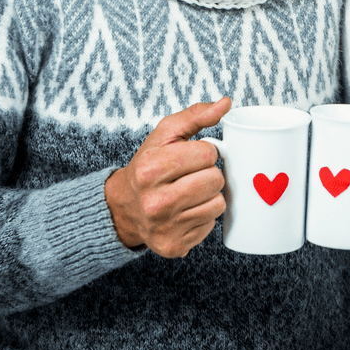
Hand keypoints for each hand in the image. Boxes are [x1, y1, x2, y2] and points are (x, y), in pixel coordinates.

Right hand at [105, 97, 230, 257]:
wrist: (124, 208)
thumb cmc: (149, 166)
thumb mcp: (164, 136)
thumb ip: (195, 116)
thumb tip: (226, 103)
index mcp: (150, 170)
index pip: (207, 153)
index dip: (204, 152)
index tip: (190, 156)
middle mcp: (155, 202)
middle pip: (215, 180)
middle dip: (209, 173)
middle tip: (191, 175)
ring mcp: (165, 228)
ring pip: (218, 204)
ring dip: (209, 196)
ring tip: (190, 192)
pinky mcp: (175, 246)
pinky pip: (211, 226)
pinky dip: (203, 216)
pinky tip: (186, 211)